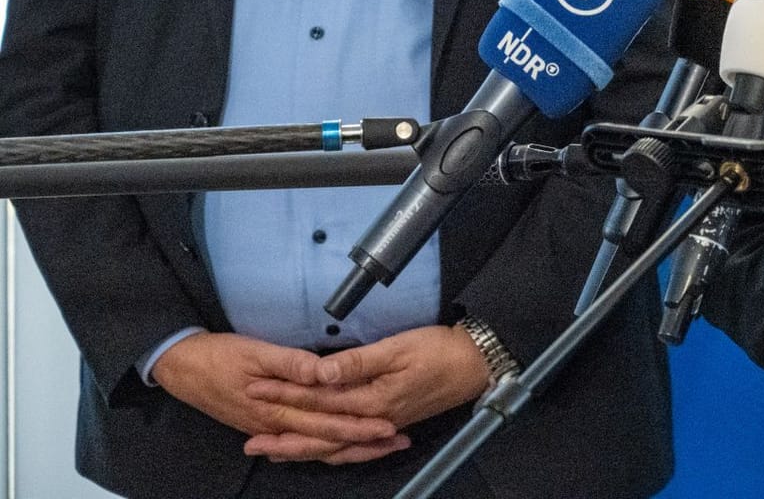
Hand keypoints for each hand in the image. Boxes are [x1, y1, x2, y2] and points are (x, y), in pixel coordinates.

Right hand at [150, 332, 403, 464]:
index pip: (326, 424)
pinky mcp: (265, 425)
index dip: (358, 427)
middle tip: (397, 440)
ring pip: (315, 446)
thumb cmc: (219, 356)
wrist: (182, 367)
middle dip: (363, 443)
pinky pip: (300, 442)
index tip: (387, 426)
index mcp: (277, 409)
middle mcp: (276, 425)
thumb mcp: (255, 352)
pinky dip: (323, 447)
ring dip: (348, 448)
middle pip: (326, 442)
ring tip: (379, 446)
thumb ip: (291, 363)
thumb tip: (323, 371)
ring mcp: (270, 428)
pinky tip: (339, 449)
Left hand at [242, 324, 488, 461]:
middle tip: (250, 442)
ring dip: (302, 449)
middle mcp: (372, 420)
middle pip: (320, 434)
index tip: (256, 389)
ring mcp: (381, 424)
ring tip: (274, 453)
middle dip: (283, 437)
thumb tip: (320, 373)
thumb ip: (356, 362)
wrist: (475, 363)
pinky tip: (319, 451)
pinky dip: (330, 451)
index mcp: (371, 400)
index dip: (285, 394)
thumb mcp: (397, 348)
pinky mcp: (388, 423)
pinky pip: (351, 446)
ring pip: (334, 445)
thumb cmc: (439, 351)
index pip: (317, 399)